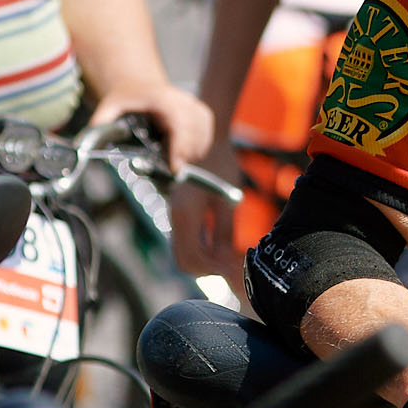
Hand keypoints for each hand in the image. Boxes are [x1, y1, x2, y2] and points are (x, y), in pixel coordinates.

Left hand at [89, 84, 213, 173]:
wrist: (140, 84)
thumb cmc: (127, 97)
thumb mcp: (110, 105)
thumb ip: (101, 123)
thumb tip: (89, 143)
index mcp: (162, 98)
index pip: (180, 123)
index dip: (181, 146)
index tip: (176, 168)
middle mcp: (183, 100)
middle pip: (195, 132)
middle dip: (185, 155)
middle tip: (172, 172)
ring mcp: (195, 106)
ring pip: (203, 135)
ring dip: (192, 152)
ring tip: (174, 160)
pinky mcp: (202, 114)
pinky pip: (206, 135)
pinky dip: (198, 147)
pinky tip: (182, 151)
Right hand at [168, 139, 242, 283]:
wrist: (201, 138)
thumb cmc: (219, 162)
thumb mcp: (229, 196)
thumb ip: (225, 229)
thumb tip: (226, 258)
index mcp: (186, 211)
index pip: (192, 256)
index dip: (213, 268)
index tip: (233, 268)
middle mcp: (175, 216)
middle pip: (184, 260)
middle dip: (207, 269)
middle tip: (233, 267)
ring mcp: (175, 215)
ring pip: (183, 253)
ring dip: (204, 261)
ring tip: (230, 258)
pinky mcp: (179, 213)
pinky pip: (186, 241)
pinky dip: (201, 250)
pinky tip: (221, 247)